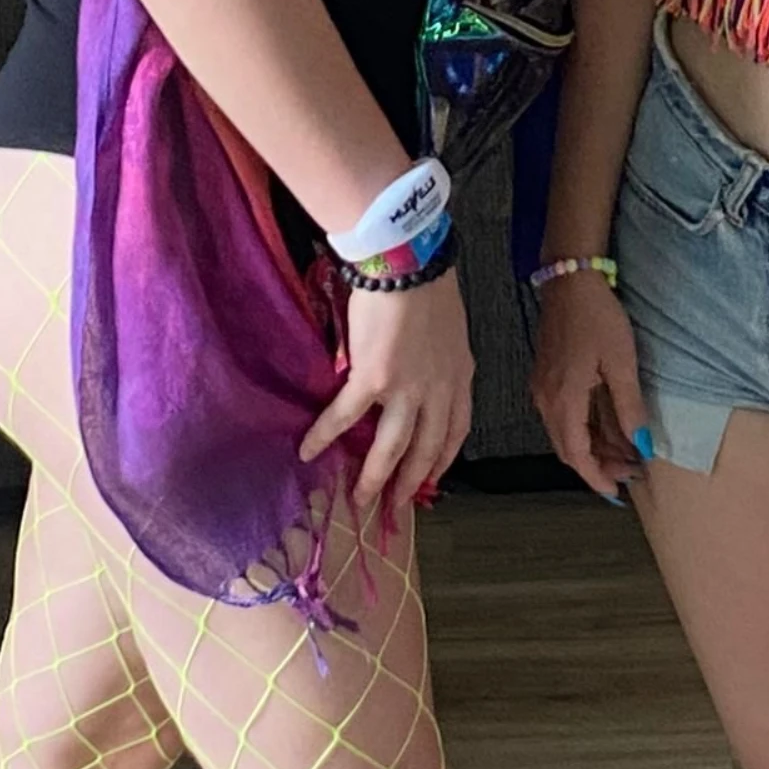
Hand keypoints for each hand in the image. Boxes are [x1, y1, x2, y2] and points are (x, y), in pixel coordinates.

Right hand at [300, 269, 474, 528]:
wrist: (409, 260)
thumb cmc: (427, 282)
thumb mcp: (448, 329)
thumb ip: (438, 358)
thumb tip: (415, 371)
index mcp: (459, 377)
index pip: (456, 431)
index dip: (442, 459)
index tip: (431, 479)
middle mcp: (438, 390)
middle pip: (426, 450)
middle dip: (409, 483)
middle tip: (393, 508)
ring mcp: (407, 389)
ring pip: (391, 448)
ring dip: (373, 477)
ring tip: (359, 498)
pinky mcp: (373, 379)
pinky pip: (346, 416)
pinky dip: (325, 435)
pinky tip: (308, 450)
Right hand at [529, 273, 649, 500]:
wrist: (570, 279)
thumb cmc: (596, 317)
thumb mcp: (621, 363)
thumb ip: (629, 408)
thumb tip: (642, 446)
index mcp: (563, 400)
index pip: (576, 455)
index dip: (597, 477)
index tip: (618, 492)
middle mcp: (546, 400)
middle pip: (569, 448)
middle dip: (599, 465)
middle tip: (632, 472)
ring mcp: (543, 388)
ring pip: (566, 432)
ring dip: (594, 447)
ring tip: (627, 451)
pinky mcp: (547, 376)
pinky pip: (564, 415)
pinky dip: (585, 428)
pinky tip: (609, 426)